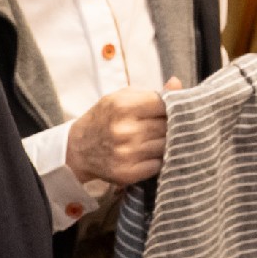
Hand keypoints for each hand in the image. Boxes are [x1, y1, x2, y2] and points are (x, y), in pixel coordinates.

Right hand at [65, 78, 179, 186]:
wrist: (78, 148)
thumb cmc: (105, 118)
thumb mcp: (122, 98)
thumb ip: (152, 92)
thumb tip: (177, 84)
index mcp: (123, 106)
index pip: (165, 104)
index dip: (172, 106)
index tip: (171, 109)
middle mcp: (124, 130)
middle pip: (167, 126)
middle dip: (171, 125)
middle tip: (167, 125)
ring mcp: (126, 153)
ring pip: (165, 146)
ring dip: (166, 143)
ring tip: (157, 139)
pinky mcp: (127, 173)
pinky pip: (158, 165)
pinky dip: (157, 160)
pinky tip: (149, 154)